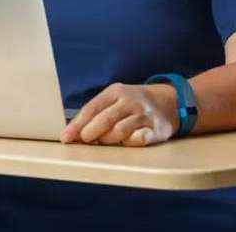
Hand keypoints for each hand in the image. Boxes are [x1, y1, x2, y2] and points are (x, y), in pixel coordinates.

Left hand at [61, 83, 177, 146]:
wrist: (169, 101)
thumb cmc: (133, 103)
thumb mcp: (115, 99)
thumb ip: (97, 113)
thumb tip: (74, 132)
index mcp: (115, 92)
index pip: (92, 108)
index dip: (77, 124)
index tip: (66, 137)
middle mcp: (129, 101)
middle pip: (104, 120)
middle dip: (90, 133)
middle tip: (84, 141)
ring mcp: (143, 114)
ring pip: (119, 131)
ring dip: (107, 140)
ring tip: (103, 142)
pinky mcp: (155, 129)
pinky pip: (138, 140)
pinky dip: (127, 143)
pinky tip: (124, 143)